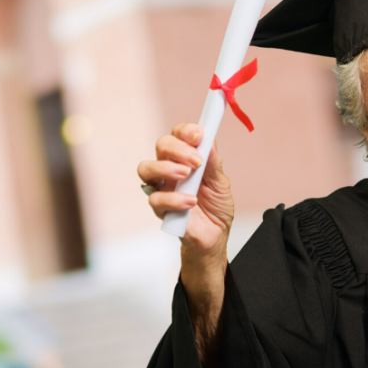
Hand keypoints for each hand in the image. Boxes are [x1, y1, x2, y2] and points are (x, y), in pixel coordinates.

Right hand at [137, 123, 233, 260]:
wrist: (215, 236)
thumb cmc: (216, 207)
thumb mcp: (221, 184)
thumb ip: (214, 164)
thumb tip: (209, 142)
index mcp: (186, 158)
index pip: (178, 135)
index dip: (186, 131)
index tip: (199, 135)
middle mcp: (170, 169)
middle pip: (161, 146)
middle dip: (178, 148)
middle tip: (196, 160)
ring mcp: (162, 188)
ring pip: (146, 168)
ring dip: (166, 168)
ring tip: (187, 175)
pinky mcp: (160, 208)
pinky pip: (156, 199)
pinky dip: (174, 199)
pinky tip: (191, 202)